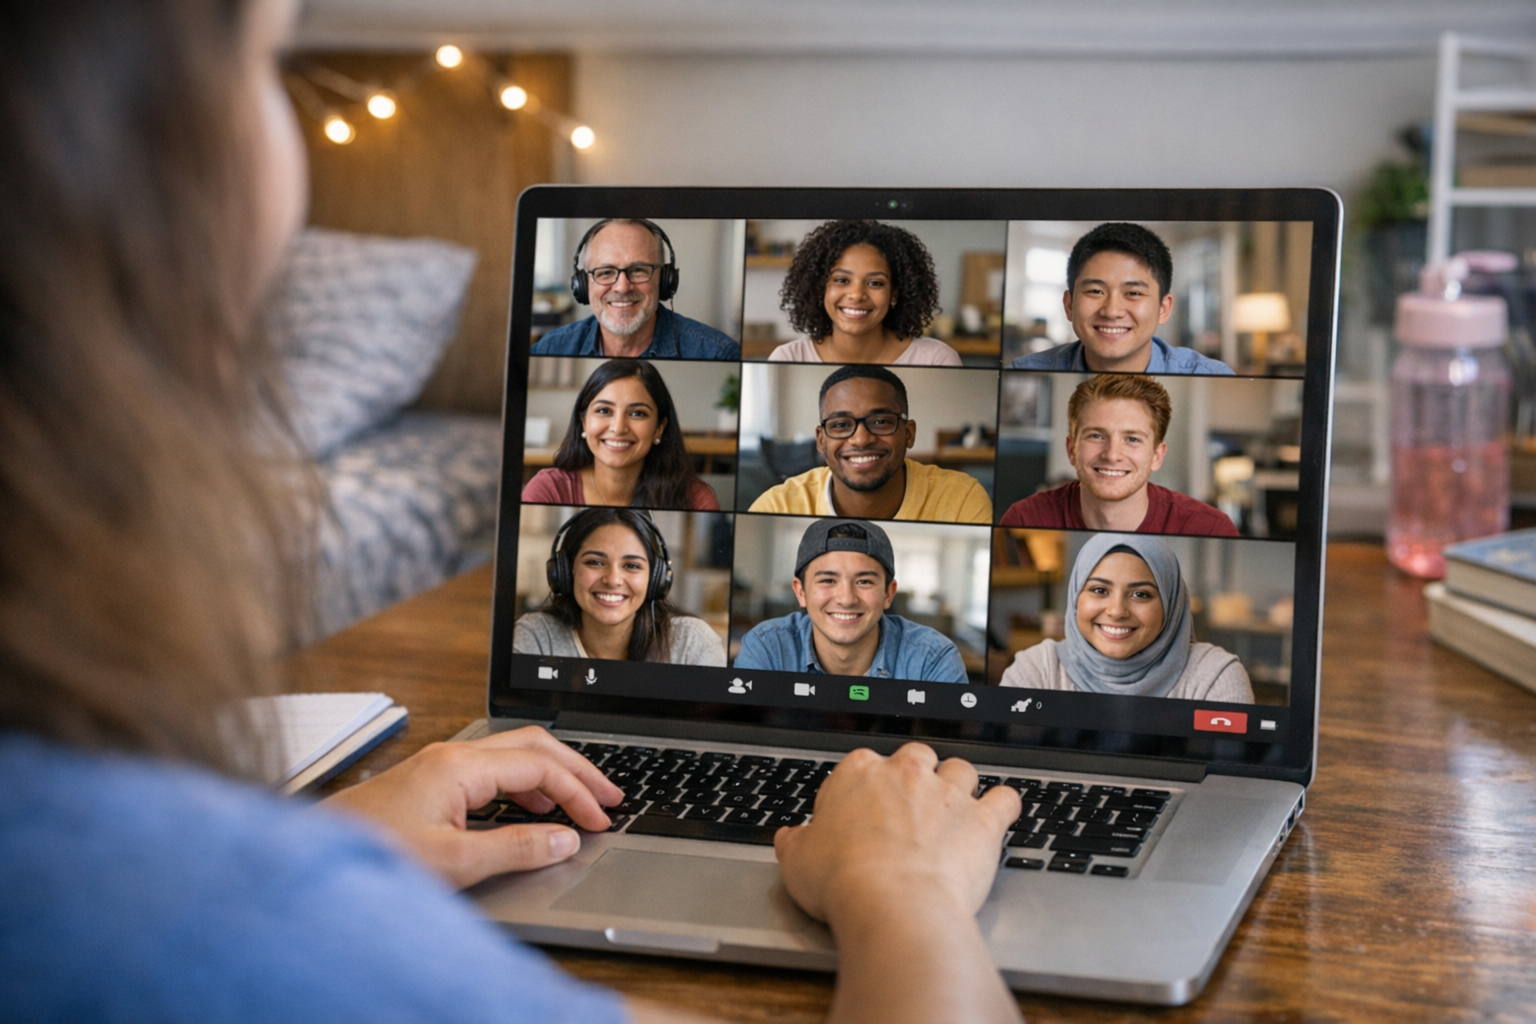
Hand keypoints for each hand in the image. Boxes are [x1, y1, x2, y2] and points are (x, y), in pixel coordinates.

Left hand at [321, 726, 622, 888]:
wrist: (313, 856)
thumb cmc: (373, 854)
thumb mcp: (454, 862)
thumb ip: (516, 848)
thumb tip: (564, 839)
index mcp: (460, 766)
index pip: (539, 766)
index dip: (577, 793)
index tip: (600, 821)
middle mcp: (451, 756)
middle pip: (532, 747)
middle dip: (575, 770)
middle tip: (609, 797)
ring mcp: (438, 766)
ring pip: (512, 755)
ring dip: (550, 776)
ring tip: (579, 804)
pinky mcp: (428, 783)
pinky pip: (490, 770)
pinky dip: (523, 785)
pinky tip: (530, 810)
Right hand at [774, 743, 1023, 1023]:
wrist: (892, 904)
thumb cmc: (843, 882)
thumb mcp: (797, 862)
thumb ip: (794, 843)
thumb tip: (788, 838)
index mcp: (858, 774)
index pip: (864, 764)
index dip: (866, 787)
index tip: (864, 810)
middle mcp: (906, 774)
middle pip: (916, 757)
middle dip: (916, 775)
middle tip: (911, 805)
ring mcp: (948, 794)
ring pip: (961, 769)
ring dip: (959, 785)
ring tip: (955, 807)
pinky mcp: (982, 820)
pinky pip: (1005, 798)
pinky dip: (1004, 805)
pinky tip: (1000, 812)